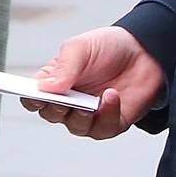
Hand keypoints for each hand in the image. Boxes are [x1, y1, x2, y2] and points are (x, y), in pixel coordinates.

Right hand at [27, 27, 165, 139]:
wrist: (145, 52)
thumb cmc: (108, 47)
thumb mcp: (80, 48)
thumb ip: (64, 67)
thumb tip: (45, 88)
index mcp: (54, 82)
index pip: (33, 98)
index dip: (30, 100)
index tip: (35, 96)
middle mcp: (68, 101)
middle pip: (51, 115)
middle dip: (57, 109)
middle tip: (66, 99)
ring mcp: (89, 114)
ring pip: (76, 127)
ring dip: (82, 116)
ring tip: (93, 101)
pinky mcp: (111, 123)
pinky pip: (103, 129)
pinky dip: (107, 114)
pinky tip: (111, 96)